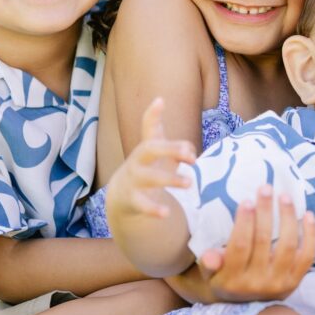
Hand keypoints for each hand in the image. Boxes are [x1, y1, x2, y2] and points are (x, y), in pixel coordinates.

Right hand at [107, 97, 195, 218]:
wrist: (121, 197)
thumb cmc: (146, 169)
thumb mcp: (156, 152)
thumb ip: (173, 143)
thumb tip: (177, 127)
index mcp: (146, 148)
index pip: (149, 129)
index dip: (152, 115)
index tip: (160, 101)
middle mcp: (137, 161)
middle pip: (149, 149)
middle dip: (170, 149)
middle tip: (193, 157)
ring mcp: (133, 181)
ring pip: (150, 177)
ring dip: (171, 179)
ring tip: (189, 183)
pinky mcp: (132, 201)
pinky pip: (142, 205)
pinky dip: (154, 209)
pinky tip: (166, 213)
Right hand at [196, 184, 314, 301]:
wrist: (247, 307)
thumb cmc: (225, 279)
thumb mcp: (210, 274)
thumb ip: (210, 263)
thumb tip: (209, 256)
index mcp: (233, 279)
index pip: (239, 246)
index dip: (244, 222)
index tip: (247, 200)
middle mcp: (258, 283)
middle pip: (263, 242)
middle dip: (265, 212)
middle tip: (266, 188)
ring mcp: (279, 282)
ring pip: (287, 246)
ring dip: (287, 218)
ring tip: (284, 197)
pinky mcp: (296, 281)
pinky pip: (307, 256)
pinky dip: (311, 235)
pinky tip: (308, 215)